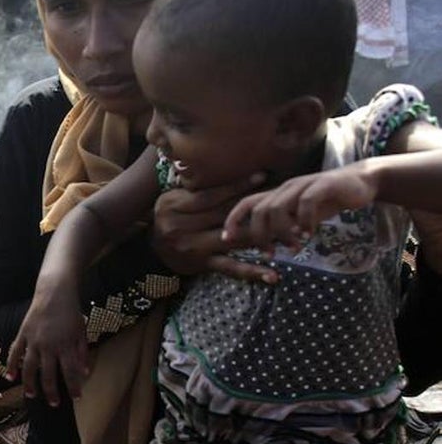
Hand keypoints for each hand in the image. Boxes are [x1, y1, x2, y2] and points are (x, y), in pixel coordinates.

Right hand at [6, 286, 86, 406]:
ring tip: (31, 395)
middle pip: (49, 374)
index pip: (70, 372)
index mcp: (65, 345)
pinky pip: (15, 352)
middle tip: (53, 404)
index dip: (74, 386)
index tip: (76, 397)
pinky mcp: (23, 334)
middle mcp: (49, 346)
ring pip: (30, 367)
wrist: (55, 291)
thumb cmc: (71, 312)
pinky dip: (11, 365)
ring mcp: (33, 340)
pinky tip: (9, 377)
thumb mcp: (81, 332)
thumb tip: (84, 372)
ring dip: (30, 383)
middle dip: (51, 391)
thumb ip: (82, 353)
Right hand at [153, 173, 278, 282]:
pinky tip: (273, 275)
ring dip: (265, 237)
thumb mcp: (173, 199)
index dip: (237, 186)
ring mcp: (194, 248)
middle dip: (257, 209)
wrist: (151, 251)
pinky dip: (252, 272)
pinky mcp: (202, 265)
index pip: (211, 195)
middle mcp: (181, 227)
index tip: (262, 177)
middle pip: (226, 216)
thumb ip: (196, 190)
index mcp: (174, 206)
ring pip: (234, 239)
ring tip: (291, 234)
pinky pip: (230, 267)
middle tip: (286, 204)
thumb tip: (228, 169)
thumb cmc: (169, 218)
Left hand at [223, 166, 378, 249]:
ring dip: (283, 232)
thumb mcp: (300, 216)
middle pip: (260, 211)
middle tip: (270, 254)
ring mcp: (304, 185)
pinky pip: (306, 203)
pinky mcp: (323, 185)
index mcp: (278, 195)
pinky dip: (305, 222)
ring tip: (295, 247)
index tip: (227, 238)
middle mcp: (286, 188)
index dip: (233, 219)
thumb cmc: (326, 201)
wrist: (361, 182)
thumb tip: (263, 246)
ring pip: (279, 208)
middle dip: (261, 235)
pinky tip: (310, 235)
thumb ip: (283, 227)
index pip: (246, 203)